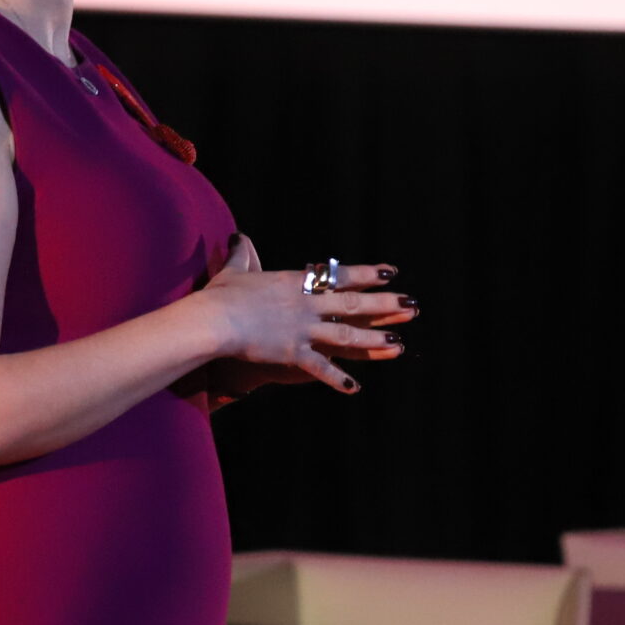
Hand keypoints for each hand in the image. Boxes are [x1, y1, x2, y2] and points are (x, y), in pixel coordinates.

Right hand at [193, 234, 414, 395]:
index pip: (339, 276)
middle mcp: (306, 305)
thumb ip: (241, 254)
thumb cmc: (219, 295)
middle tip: (412, 305)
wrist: (212, 320)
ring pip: (346, 335)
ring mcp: (302, 330)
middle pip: (354, 304)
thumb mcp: (233, 271)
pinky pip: (320, 368)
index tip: (390, 272)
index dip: (367, 274)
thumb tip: (238, 237)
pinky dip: (336, 378)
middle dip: (385, 305)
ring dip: (374, 339)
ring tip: (399, 342)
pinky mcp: (292, 353)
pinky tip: (354, 387)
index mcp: (295, 283)